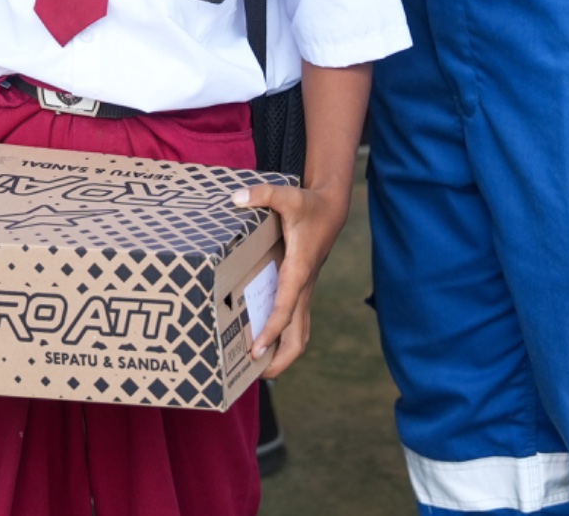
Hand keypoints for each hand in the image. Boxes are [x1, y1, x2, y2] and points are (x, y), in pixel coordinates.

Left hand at [229, 176, 350, 374]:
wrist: (332, 209)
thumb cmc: (308, 205)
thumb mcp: (287, 194)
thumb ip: (263, 194)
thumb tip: (236, 198)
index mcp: (298, 270)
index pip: (285, 309)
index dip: (270, 331)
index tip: (254, 352)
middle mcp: (303, 287)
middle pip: (298, 337)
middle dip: (280, 360)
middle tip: (254, 374)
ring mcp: (305, 292)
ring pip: (300, 335)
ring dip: (283, 355)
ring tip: (257, 369)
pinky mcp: (302, 290)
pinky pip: (297, 324)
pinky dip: (284, 339)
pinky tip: (266, 343)